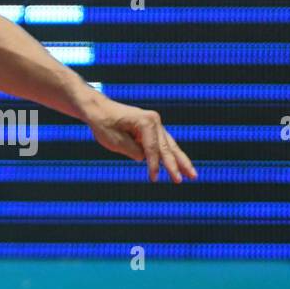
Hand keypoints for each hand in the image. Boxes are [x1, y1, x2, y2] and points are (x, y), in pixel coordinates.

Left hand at [82, 96, 196, 183]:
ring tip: (192, 175)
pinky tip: (181, 167)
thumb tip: (146, 157)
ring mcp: (154, 123)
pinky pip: (164, 144)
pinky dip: (171, 155)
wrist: (97, 108)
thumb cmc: (103, 123)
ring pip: (170, 146)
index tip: (154, 179)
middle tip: (183, 180)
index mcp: (146, 121)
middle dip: (176, 165)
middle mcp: (154, 120)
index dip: (154, 165)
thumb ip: (134, 151)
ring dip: (180, 161)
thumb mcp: (115, 141)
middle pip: (167, 147)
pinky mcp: (151, 129)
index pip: (152, 148)